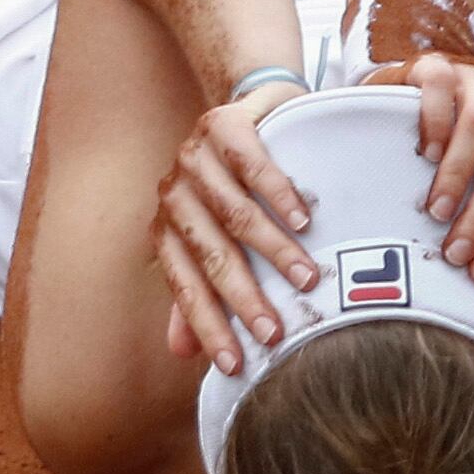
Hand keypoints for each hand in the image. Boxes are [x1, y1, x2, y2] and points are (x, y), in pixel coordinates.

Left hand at [151, 85, 317, 375]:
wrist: (252, 110)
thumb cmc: (238, 187)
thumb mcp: (217, 236)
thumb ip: (199, 287)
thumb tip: (181, 353)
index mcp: (168, 229)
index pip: (186, 285)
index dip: (209, 325)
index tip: (237, 363)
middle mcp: (174, 194)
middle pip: (211, 255)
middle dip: (244, 298)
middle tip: (275, 332)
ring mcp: (194, 156)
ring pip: (235, 214)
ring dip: (273, 251)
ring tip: (306, 280)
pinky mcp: (224, 124)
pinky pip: (252, 166)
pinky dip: (280, 196)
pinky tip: (303, 222)